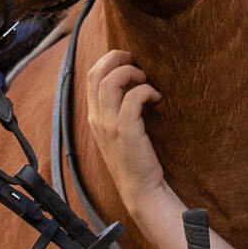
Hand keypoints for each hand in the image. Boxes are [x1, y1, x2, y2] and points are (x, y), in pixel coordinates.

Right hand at [86, 48, 167, 211]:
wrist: (140, 191)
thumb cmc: (136, 160)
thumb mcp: (119, 132)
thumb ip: (119, 110)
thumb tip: (133, 84)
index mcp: (94, 116)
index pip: (91, 76)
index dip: (110, 61)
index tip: (130, 62)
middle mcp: (97, 118)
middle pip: (96, 72)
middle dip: (116, 57)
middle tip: (136, 60)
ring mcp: (109, 126)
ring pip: (110, 82)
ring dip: (131, 72)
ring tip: (146, 79)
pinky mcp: (126, 132)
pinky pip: (132, 98)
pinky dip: (145, 90)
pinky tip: (156, 98)